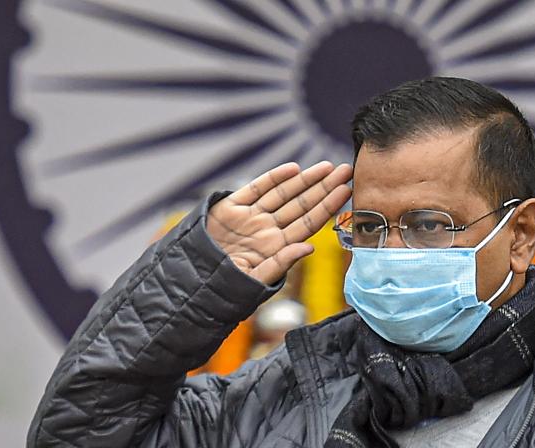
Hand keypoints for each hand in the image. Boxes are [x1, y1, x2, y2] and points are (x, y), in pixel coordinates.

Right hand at [207, 161, 352, 284]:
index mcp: (277, 246)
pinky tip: (293, 169)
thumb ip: (281, 263)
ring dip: (305, 179)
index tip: (346, 190)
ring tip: (326, 167)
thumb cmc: (223, 288)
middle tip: (345, 169)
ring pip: (284, 193)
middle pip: (302, 204)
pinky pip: (256, 189)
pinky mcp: (230, 208)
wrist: (188, 281)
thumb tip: (310, 248)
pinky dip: (274, 178)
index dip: (328, 206)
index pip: (309, 222)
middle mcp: (267, 229)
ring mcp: (250, 217)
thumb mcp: (254, 280)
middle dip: (324, 187)